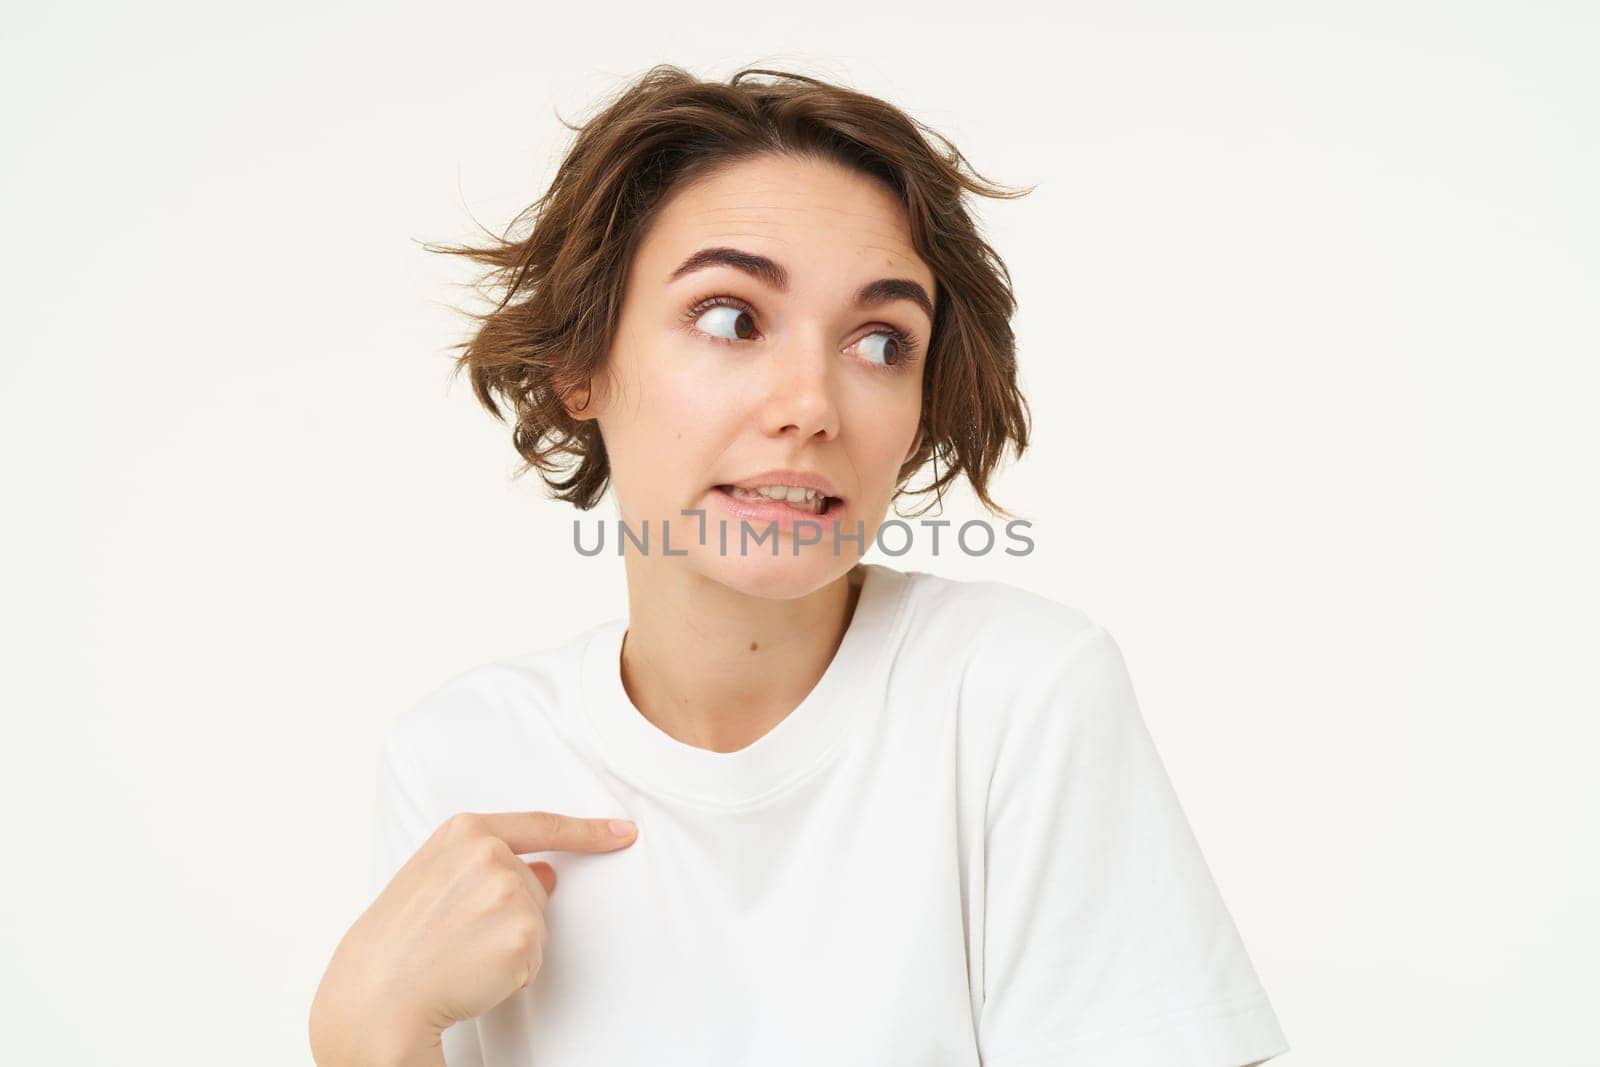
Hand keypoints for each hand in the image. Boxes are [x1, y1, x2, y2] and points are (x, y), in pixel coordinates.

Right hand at [310, 811, 637, 1064]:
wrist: (375, 996)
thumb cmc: (397, 942)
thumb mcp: (433, 880)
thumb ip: (487, 864)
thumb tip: (546, 872)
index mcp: (465, 830)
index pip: (541, 826)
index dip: (588, 830)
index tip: (623, 830)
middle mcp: (490, 852)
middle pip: (535, 885)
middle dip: (511, 914)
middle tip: (455, 937)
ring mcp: (509, 890)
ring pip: (537, 922)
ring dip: (510, 945)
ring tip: (458, 955)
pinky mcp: (523, 933)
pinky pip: (535, 957)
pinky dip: (512, 973)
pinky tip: (473, 973)